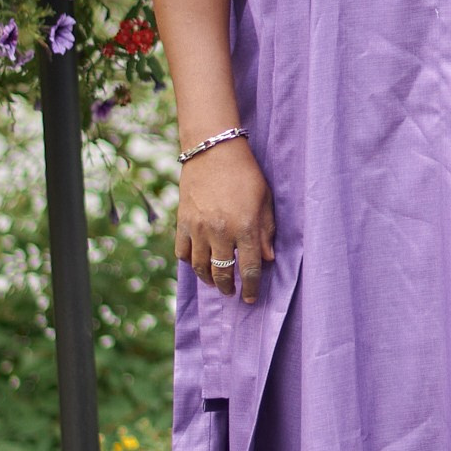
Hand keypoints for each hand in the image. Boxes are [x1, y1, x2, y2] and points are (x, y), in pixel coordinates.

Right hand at [176, 137, 275, 304]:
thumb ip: (266, 231)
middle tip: (233, 292)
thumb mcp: (265, 200)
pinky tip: (199, 263)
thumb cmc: (246, 174)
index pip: (249, 268)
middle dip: (229, 288)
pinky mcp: (182, 223)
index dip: (250, 287)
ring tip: (216, 283)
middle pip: (223, 272)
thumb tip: (268, 260)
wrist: (213, 152)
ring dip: (209, 280)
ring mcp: (198, 229)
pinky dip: (190, 262)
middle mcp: (220, 232)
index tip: (250, 299)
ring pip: (200, 267)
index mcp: (245, 227)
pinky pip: (183, 253)